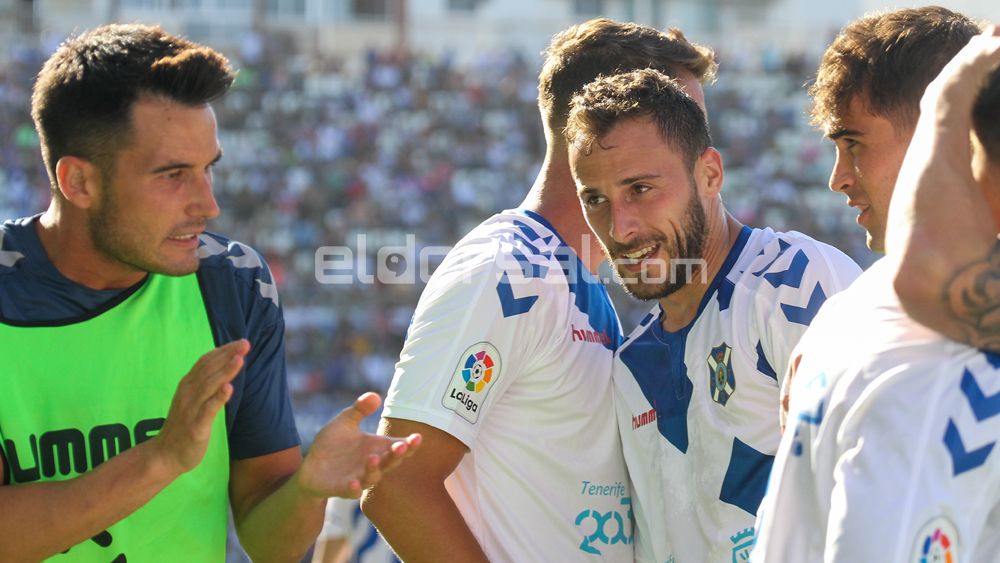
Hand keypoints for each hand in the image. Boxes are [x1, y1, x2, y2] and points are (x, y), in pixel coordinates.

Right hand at [152, 339, 249, 475]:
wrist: (164, 455)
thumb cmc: (183, 425)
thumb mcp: (193, 400)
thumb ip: (205, 384)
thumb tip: (223, 367)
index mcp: (188, 385)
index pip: (205, 362)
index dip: (223, 350)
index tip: (240, 342)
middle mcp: (188, 393)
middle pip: (208, 369)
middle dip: (227, 355)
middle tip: (245, 343)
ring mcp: (190, 409)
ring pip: (208, 386)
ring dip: (224, 371)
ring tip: (239, 359)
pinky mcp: (195, 426)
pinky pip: (207, 410)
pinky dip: (217, 398)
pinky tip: (228, 388)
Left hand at [296, 393, 421, 498]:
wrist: (311, 468)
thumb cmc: (333, 445)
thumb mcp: (345, 423)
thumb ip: (359, 410)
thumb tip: (375, 396)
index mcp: (377, 448)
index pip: (399, 447)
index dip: (410, 444)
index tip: (418, 437)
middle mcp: (373, 465)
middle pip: (390, 462)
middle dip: (397, 454)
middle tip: (402, 446)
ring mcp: (359, 478)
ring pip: (372, 477)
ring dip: (374, 469)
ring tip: (373, 458)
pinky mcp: (342, 489)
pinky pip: (351, 492)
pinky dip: (353, 489)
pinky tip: (353, 483)